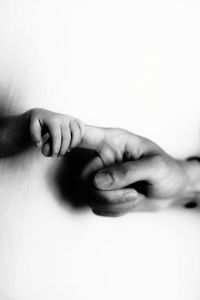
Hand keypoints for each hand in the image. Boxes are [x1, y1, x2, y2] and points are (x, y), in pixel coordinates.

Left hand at [29, 108, 83, 157]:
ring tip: (67, 151)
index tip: (54, 156)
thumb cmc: (38, 123)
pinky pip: (81, 128)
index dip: (56, 147)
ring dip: (73, 144)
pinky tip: (73, 144)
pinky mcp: (74, 119)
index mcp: (53, 119)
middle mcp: (63, 118)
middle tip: (59, 156)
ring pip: (76, 133)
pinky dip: (80, 137)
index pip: (56, 136)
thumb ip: (34, 136)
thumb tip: (39, 145)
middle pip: (67, 136)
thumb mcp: (33, 127)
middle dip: (63, 149)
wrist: (43, 114)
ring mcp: (70, 118)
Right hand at [78, 127, 199, 215]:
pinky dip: (115, 210)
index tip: (57, 148)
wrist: (174, 190)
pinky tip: (130, 200)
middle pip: (82, 178)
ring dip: (114, 203)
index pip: (83, 134)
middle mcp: (103, 158)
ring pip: (89, 196)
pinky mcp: (103, 194)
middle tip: (132, 193)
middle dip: (106, 194)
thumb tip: (98, 181)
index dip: (66, 139)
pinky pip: (97, 207)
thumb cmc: (168, 171)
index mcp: (113, 142)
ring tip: (135, 195)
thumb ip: (127, 171)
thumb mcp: (155, 167)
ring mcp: (102, 177)